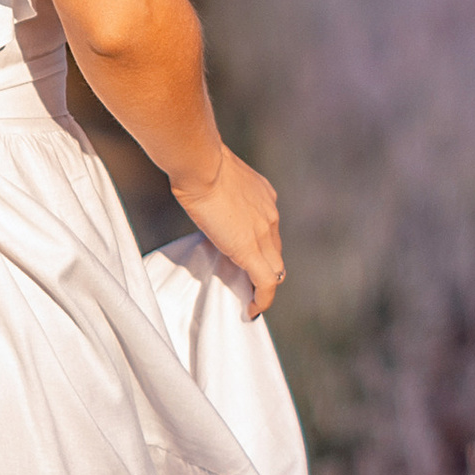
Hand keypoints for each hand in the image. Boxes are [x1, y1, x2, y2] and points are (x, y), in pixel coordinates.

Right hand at [167, 146, 284, 318]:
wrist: (201, 164)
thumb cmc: (199, 163)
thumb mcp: (217, 178)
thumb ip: (220, 193)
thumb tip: (205, 201)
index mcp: (264, 196)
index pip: (269, 229)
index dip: (261, 247)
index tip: (248, 257)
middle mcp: (270, 214)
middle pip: (275, 252)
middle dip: (265, 269)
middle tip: (250, 285)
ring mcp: (263, 233)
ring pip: (274, 269)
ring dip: (264, 286)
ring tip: (252, 300)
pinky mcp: (250, 250)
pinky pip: (265, 282)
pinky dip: (263, 299)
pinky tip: (253, 310)